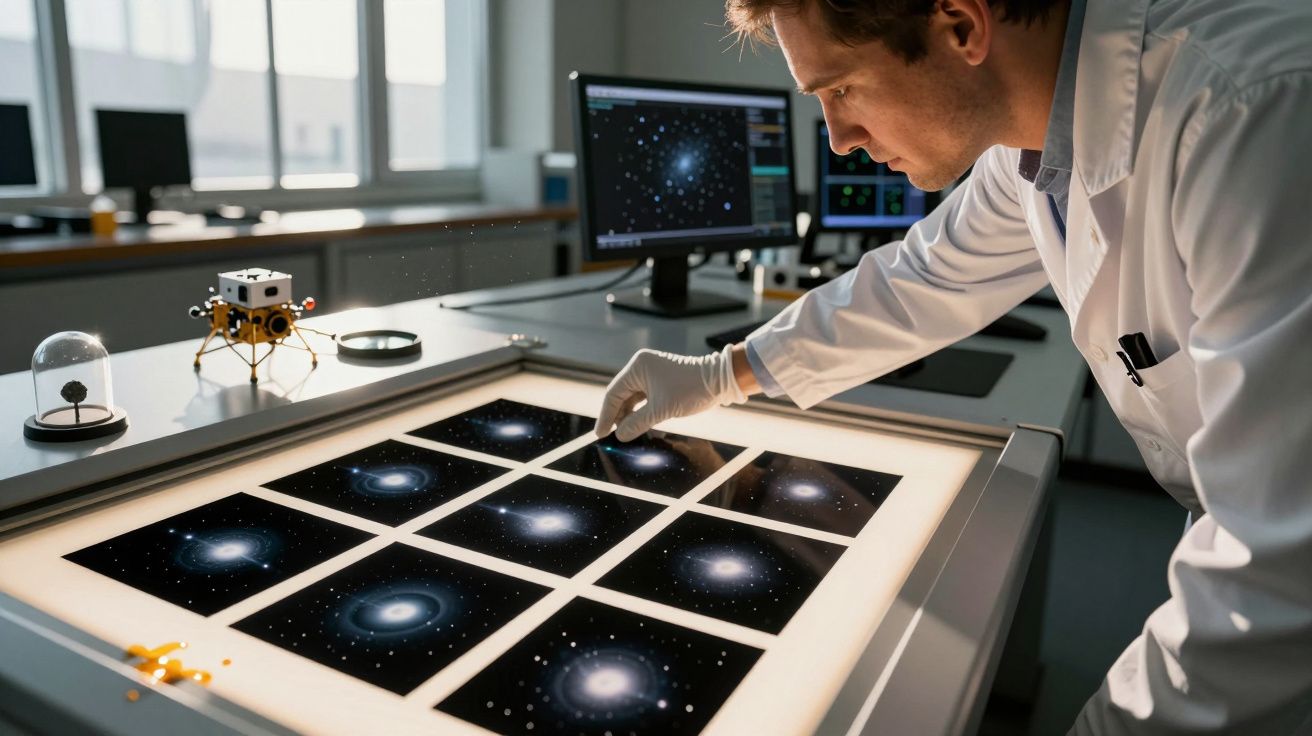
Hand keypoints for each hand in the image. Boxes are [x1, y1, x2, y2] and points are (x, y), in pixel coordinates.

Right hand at [595, 345, 748, 440]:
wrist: (719, 381)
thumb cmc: (690, 390)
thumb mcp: (661, 410)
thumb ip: (637, 423)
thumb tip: (620, 435)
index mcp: (637, 367)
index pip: (613, 394)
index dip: (606, 416)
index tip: (600, 434)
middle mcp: (641, 366)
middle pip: (621, 395)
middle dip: (617, 416)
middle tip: (611, 436)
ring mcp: (650, 372)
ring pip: (632, 397)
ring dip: (629, 415)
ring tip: (625, 434)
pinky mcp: (659, 379)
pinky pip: (643, 397)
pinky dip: (640, 411)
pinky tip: (638, 426)